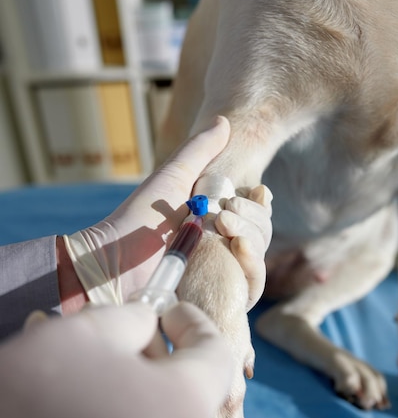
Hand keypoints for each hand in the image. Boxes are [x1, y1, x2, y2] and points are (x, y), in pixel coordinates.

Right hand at [0, 301, 232, 417]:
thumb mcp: (87, 333)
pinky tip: (85, 407)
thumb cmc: (39, 396)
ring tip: (96, 366)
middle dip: (160, 355)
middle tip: (125, 332)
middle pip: (189, 392)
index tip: (165, 308)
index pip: (218, 355)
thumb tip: (146, 324)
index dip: (194, 323)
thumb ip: (132, 318)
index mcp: (188, 410)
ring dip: (139, 387)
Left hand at [62, 116, 272, 309]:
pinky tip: (239, 249)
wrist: (114, 263)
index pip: (255, 211)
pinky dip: (253, 266)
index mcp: (214, 220)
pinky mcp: (220, 298)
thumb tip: (224, 119)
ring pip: (260, 257)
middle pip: (262, 232)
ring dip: (255, 238)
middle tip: (226, 214)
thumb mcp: (172, 178)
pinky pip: (252, 287)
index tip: (259, 191)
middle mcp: (221, 247)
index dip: (261, 202)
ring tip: (228, 229)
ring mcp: (222, 274)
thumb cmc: (138, 218)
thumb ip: (198, 151)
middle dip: (255, 218)